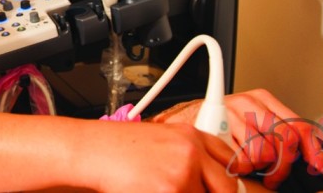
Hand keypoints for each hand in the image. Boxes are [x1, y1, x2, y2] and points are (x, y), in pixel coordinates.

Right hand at [89, 122, 242, 192]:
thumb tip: (207, 178)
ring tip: (157, 187)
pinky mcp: (170, 191)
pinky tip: (150, 190)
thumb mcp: (160, 139)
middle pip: (226, 186)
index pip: (228, 161)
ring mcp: (182, 173)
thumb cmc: (119, 147)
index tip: (222, 189)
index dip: (227, 180)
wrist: (94, 150)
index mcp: (191, 135)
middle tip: (192, 192)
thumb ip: (188, 154)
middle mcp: (191, 151)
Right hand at [149, 89, 322, 188]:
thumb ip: (277, 133)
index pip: (300, 125)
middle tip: (274, 176)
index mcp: (262, 98)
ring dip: (258, 168)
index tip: (319, 168)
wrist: (180, 121)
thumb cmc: (217, 123)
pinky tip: (233, 162)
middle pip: (285, 140)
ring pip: (263, 152)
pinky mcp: (215, 128)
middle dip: (283, 166)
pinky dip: (239, 168)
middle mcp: (248, 103)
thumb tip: (311, 157)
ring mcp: (231, 114)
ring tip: (249, 168)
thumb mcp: (251, 120)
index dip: (314, 151)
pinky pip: (240, 159)